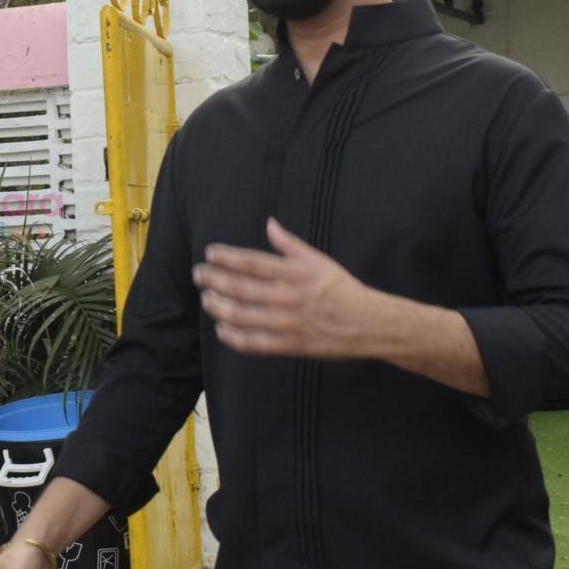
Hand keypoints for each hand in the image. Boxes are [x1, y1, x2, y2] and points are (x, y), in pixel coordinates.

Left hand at [193, 218, 382, 357]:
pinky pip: (255, 343)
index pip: (254, 263)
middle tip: (199, 274)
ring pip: (244, 315)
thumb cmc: (342, 289)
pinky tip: (222, 329)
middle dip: (216, 280)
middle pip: (242, 288)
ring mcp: (288, 323)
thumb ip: (290, 244)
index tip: (210, 253)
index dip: (228, 257)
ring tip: (206, 299)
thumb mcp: (319, 261)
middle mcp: (289, 297)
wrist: (369, 324)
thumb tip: (270, 223)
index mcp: (296, 273)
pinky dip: (235, 337)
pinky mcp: (290, 345)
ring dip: (219, 306)